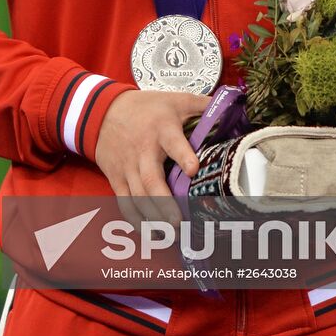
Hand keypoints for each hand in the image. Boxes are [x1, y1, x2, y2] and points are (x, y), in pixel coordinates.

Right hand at [94, 89, 209, 225]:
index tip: (193, 169)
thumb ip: (203, 105)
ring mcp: (128, 166)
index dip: (182, 155)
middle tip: (178, 222)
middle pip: (150, 178)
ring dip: (152, 217)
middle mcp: (143, 150)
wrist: (103, 111)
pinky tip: (149, 233)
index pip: (173, 142)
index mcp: (162, 129)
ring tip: (169, 235)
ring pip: (137, 195)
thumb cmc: (147, 107)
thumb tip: (232, 108)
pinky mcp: (117, 178)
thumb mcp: (175, 100)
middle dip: (163, 202)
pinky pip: (124, 202)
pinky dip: (135, 220)